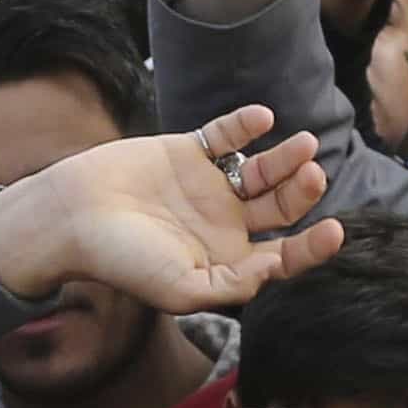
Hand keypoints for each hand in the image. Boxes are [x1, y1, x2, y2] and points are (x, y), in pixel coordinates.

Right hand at [0, 106, 349, 313]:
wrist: (72, 216)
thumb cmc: (122, 261)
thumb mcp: (182, 288)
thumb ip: (233, 284)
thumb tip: (275, 268)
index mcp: (227, 261)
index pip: (284, 257)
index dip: (313, 247)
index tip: (334, 231)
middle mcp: (224, 225)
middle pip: (281, 208)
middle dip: (302, 192)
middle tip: (314, 174)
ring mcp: (209, 186)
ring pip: (263, 170)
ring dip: (286, 159)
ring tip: (303, 146)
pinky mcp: (189, 152)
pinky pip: (227, 136)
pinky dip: (245, 126)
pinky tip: (261, 119)